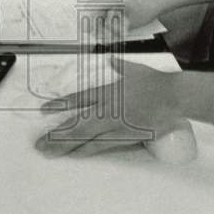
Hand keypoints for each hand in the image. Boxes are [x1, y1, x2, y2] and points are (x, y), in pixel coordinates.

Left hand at [35, 57, 183, 157]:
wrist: (173, 97)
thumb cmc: (154, 81)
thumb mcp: (132, 68)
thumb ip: (118, 65)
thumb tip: (110, 58)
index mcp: (107, 91)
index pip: (78, 99)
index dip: (60, 105)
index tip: (45, 111)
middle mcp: (108, 109)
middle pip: (77, 125)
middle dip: (56, 135)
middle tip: (40, 144)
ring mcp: (116, 125)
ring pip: (87, 139)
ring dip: (67, 147)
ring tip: (51, 152)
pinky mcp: (127, 137)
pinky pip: (103, 146)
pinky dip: (88, 151)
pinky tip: (77, 155)